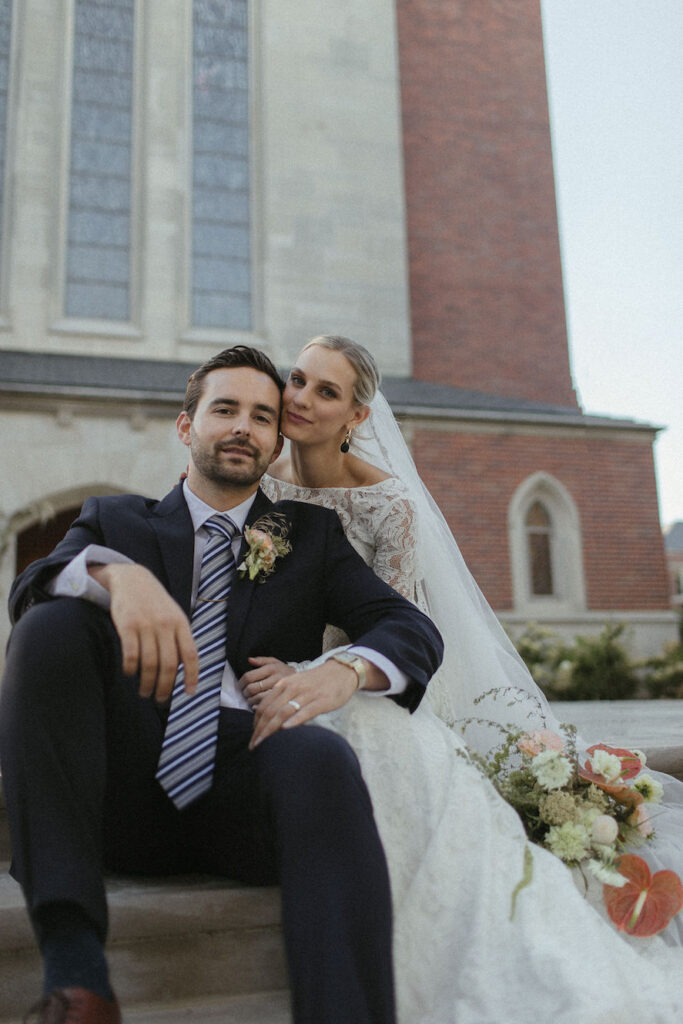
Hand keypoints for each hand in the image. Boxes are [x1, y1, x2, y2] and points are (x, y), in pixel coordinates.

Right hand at [90, 563, 197, 702]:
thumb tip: (185, 670)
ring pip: (149, 664)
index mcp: (181, 623)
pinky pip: (130, 655)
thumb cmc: (155, 602)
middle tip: (160, 699)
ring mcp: (146, 625)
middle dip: (165, 687)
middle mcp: (165, 625)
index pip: (190, 655)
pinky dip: (131, 669)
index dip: (191, 676)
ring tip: (145, 692)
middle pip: (168, 665)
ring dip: (147, 683)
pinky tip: (130, 673)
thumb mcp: (174, 615)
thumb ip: (180, 638)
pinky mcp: (127, 626)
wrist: (132, 579)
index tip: (189, 693)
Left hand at [239, 656, 295, 707]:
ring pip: (257, 698)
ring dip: (250, 701)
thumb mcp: (275, 662)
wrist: (303, 682)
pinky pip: (266, 705)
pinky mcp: (282, 701)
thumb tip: (249, 660)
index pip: (249, 676)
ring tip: (250, 700)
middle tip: (245, 694)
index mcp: (271, 668)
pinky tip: (257, 706)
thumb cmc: (285, 672)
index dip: (241, 683)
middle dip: (245, 693)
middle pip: (252, 688)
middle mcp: (275, 679)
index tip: (240, 686)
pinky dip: (257, 707)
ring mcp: (279, 691)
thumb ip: (261, 660)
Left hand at [249, 658, 365, 749]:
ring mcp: (307, 694)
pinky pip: (305, 711)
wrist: (341, 671)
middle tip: (253, 746)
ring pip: (283, 713)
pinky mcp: (322, 701)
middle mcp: (292, 688)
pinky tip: (286, 729)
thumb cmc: (317, 682)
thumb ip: (282, 697)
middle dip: (259, 731)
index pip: (263, 706)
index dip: (255, 723)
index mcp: (284, 684)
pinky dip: (294, 720)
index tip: (253, 737)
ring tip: (263, 743)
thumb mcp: (295, 684)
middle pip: (270, 711)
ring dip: (270, 730)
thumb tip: (269, 718)